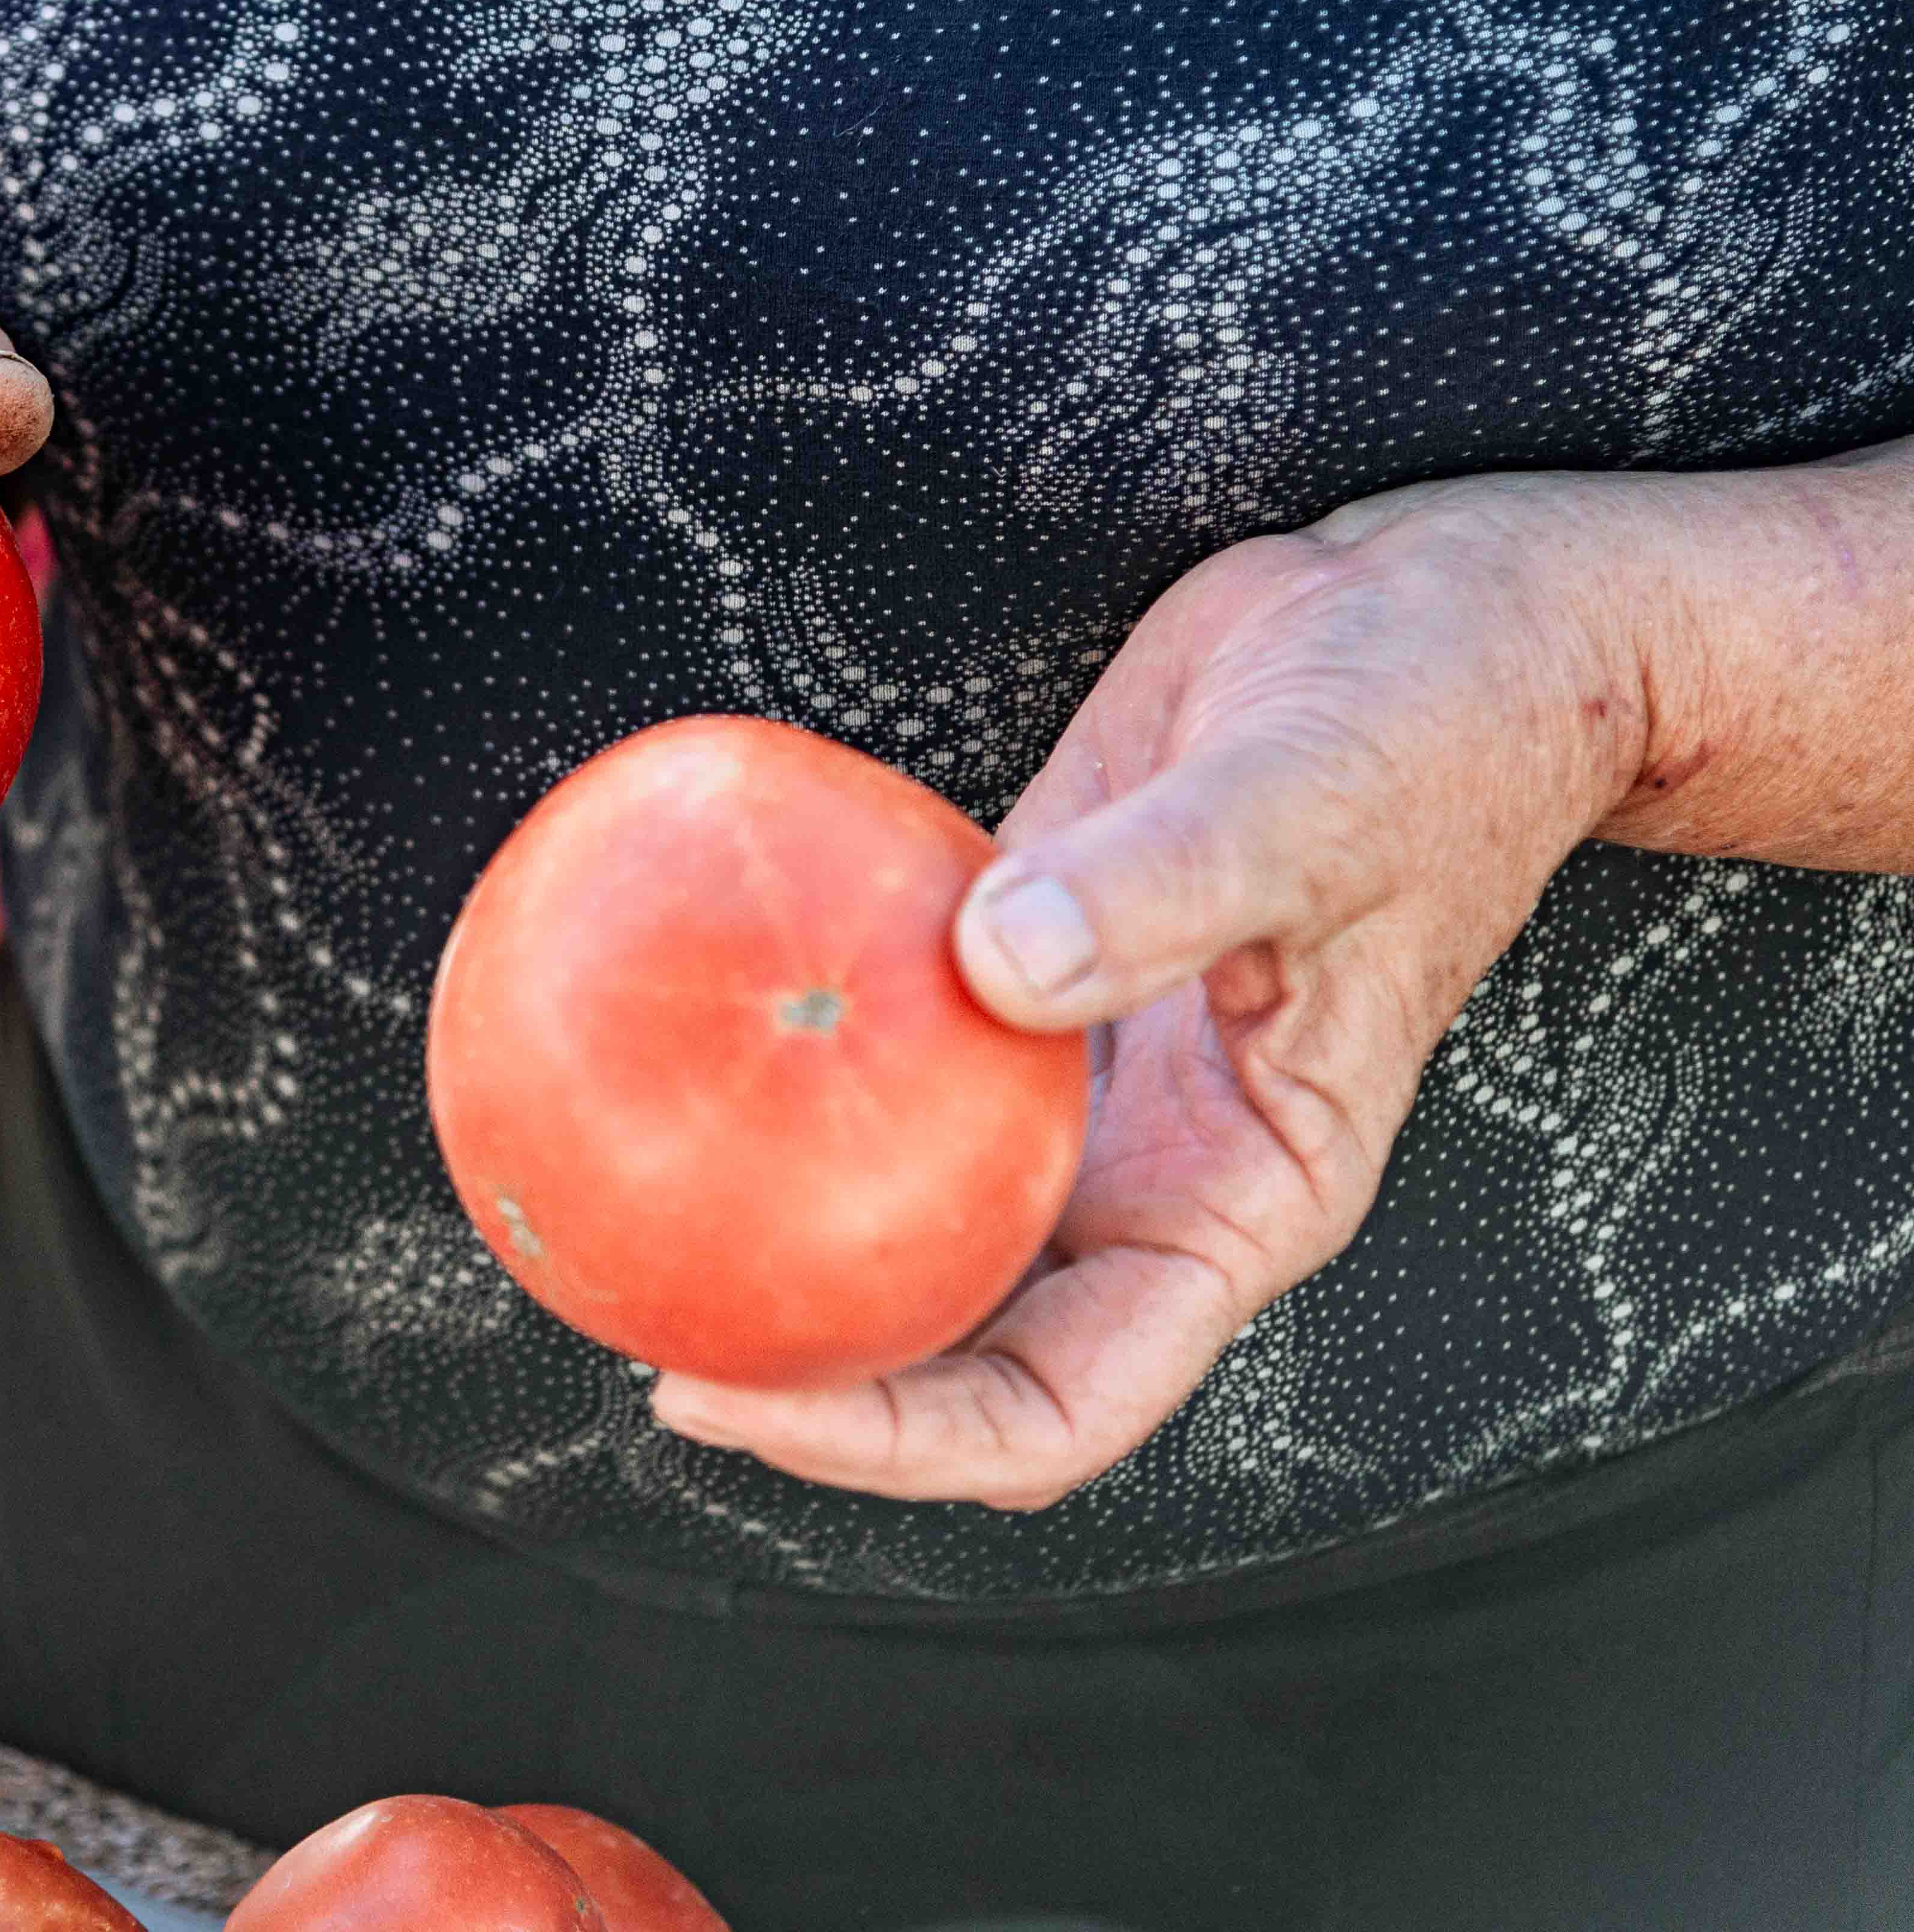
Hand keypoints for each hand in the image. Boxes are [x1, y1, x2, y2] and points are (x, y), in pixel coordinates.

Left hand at [648, 476, 1664, 1507]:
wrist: (1450, 621)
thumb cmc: (1442, 725)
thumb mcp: (1318, 798)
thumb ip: (1168, 888)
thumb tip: (999, 967)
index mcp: (1240, 1200)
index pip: (1059, 1402)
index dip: (898, 1437)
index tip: (739, 1398)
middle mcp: (1146, 1171)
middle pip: (952, 1339)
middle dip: (797, 1366)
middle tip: (624, 1314)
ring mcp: (1074, 1077)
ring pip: (902, 1208)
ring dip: (772, 1225)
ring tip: (608, 1203)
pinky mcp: (1014, 963)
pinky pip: (883, 1050)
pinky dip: (789, 1056)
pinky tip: (673, 1027)